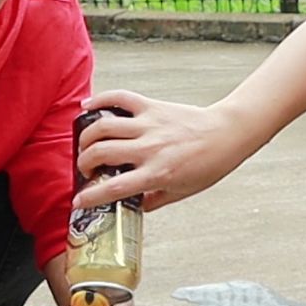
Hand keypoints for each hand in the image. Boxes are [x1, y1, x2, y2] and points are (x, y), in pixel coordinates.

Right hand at [73, 90, 253, 210]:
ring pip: (103, 126)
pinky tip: (87, 108)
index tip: (78, 201)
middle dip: (84, 164)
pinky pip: (120, 98)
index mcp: (157, 173)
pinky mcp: (151, 107)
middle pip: (101, 153)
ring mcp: (149, 125)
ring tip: (86, 146)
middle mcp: (149, 148)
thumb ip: (152, 200)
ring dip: (86, 137)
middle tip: (86, 170)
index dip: (90, 196)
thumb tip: (130, 206)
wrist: (227, 134)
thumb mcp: (181, 192)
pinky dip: (100, 100)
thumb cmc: (208, 164)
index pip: (114, 188)